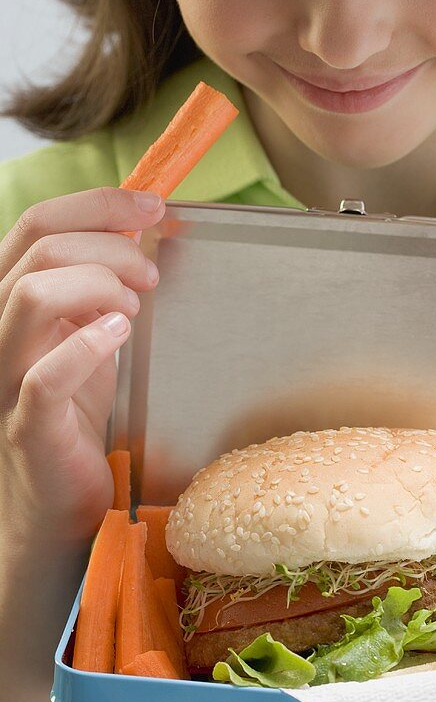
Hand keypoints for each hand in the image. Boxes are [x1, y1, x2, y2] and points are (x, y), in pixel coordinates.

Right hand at [0, 188, 163, 553]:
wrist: (59, 498)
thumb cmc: (76, 413)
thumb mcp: (89, 335)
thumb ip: (100, 287)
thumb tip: (138, 231)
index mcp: (12, 298)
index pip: (37, 223)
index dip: (97, 203)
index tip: (154, 206)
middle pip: (39, 248)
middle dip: (110, 246)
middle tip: (152, 273)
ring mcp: (6, 377)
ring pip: (31, 295)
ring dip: (96, 284)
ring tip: (133, 307)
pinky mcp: (26, 424)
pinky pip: (44, 376)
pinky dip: (87, 345)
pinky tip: (119, 335)